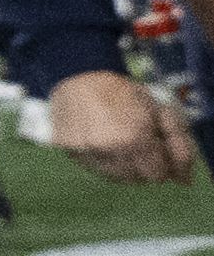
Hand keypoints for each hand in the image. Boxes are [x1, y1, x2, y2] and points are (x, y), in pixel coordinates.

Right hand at [54, 69, 198, 186]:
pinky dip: (105, 162)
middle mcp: (110, 150)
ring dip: (125, 166)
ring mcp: (88, 153)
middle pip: (138, 179)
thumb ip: (176, 142)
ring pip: (117, 177)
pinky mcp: (71, 154)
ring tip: (120, 143)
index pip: (157, 174)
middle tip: (139, 144)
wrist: (76, 77)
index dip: (162, 163)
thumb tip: (184, 179)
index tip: (156, 148)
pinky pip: (98, 170)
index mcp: (135, 138)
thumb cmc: (123, 91)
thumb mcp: (160, 109)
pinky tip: (104, 144)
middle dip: (144, 165)